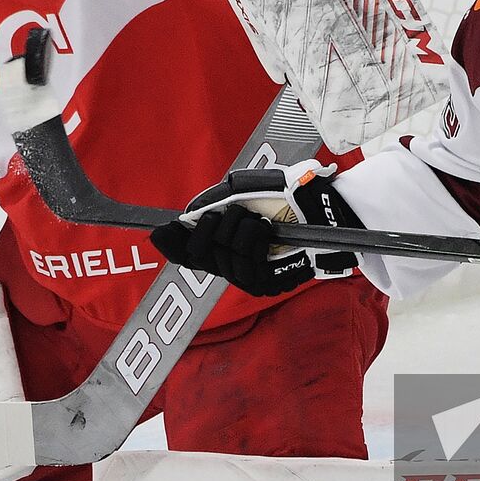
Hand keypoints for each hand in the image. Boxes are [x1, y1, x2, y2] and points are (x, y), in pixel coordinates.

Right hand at [149, 161, 362, 296]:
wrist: (317, 211)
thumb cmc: (284, 201)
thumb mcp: (243, 195)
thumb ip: (213, 206)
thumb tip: (185, 218)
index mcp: (223, 243)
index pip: (187, 253)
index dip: (172, 244)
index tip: (161, 232)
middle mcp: (230, 264)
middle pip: (198, 254)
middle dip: (213, 227)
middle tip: (234, 214)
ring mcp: (245, 277)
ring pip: (221, 257)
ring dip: (241, 231)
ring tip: (260, 223)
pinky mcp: (262, 286)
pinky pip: (242, 264)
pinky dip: (253, 241)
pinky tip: (266, 233)